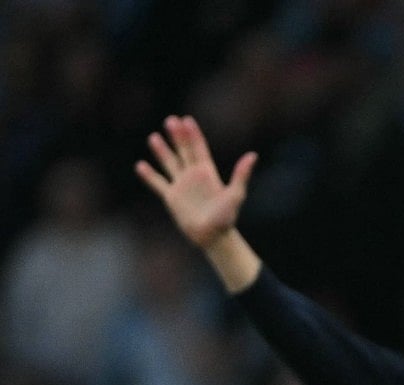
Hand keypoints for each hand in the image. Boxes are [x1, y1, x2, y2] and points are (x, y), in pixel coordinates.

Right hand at [135, 115, 256, 249]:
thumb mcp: (235, 194)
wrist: (213, 237)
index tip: (186, 119)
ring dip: (162, 151)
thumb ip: (241, 175)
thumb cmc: (226, 217)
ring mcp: (182, 186)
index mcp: (208, 173)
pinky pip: (158, 184)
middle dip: (177, 136)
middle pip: (184, 151)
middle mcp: (194, 176)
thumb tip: (252, 155)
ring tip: (154, 137)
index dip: (193, 134)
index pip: (199, 149)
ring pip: (170, 164)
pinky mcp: (172, 198)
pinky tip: (140, 165)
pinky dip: (149, 176)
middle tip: (170, 120)